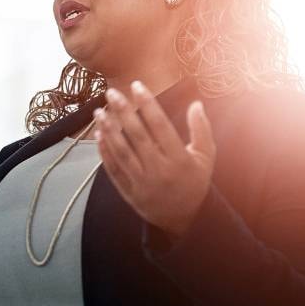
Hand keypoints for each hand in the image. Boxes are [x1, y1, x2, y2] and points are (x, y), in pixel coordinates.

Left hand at [92, 81, 215, 236]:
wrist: (185, 219)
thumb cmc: (195, 182)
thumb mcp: (206, 157)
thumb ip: (201, 130)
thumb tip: (196, 104)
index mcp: (180, 160)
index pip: (160, 126)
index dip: (147, 104)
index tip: (137, 85)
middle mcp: (160, 171)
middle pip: (137, 137)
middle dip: (123, 112)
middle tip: (112, 93)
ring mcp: (142, 184)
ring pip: (122, 153)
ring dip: (108, 130)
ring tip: (99, 111)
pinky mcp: (129, 194)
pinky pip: (113, 170)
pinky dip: (104, 152)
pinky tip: (98, 135)